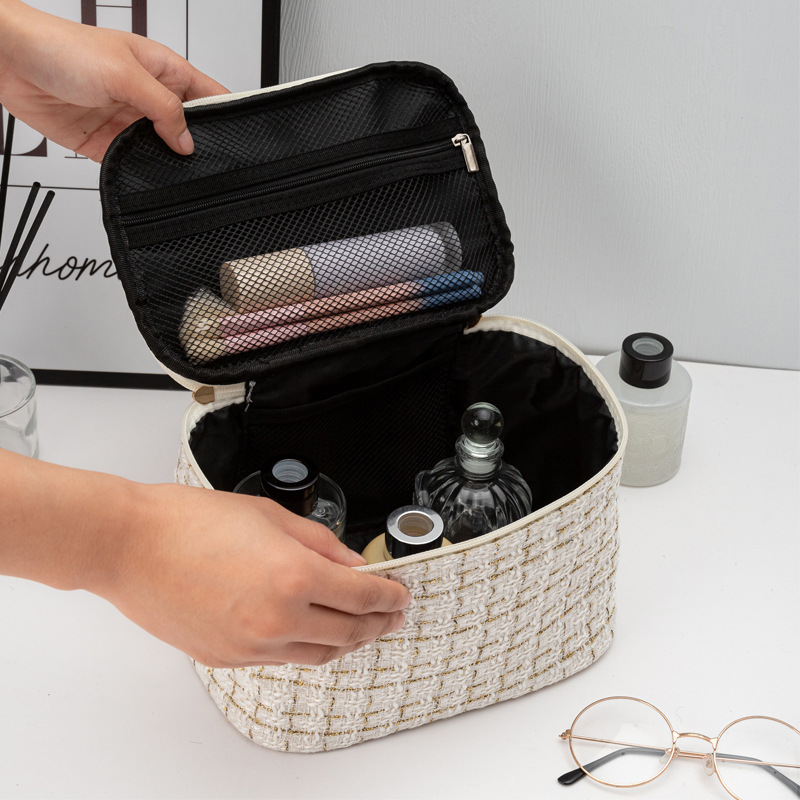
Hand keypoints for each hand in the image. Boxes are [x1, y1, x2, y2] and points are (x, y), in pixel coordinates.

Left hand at [0, 1, 227, 160]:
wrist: (8, 60)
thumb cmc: (60, 47)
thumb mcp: (124, 73)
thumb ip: (163, 108)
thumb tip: (187, 141)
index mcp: (162, 70)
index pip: (207, 93)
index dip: (226, 113)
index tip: (238, 137)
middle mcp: (147, 96)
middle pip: (186, 128)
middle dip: (198, 147)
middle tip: (210, 166)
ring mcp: (127, 120)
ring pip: (161, 151)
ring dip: (168, 164)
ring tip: (182, 177)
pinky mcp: (105, 142)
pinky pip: (131, 164)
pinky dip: (139, 173)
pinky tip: (147, 178)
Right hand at [0, 449, 410, 667]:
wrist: (129, 545)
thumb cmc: (190, 521)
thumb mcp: (270, 515)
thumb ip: (321, 542)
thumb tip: (352, 563)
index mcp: (294, 575)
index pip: (364, 596)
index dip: (391, 596)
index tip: (401, 593)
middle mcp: (278, 619)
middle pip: (350, 632)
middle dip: (379, 622)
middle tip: (392, 613)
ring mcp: (252, 645)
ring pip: (320, 654)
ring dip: (348, 641)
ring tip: (360, 627)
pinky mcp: (228, 658)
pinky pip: (283, 660)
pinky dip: (308, 648)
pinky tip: (313, 633)